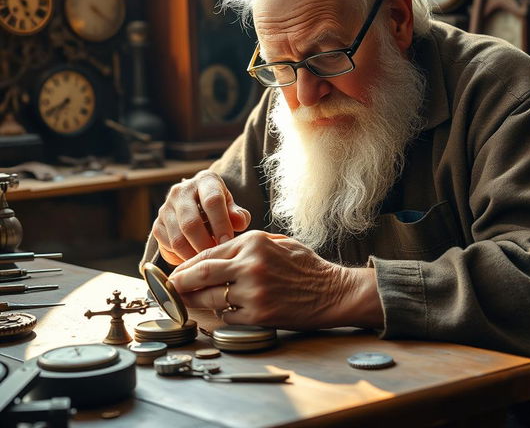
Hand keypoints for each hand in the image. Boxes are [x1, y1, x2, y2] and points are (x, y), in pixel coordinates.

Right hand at [151, 169, 250, 264]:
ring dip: (193, 256)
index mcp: (204, 181)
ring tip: (207, 261)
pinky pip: (167, 248)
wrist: (198, 203)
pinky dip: (181, 258)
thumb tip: (239, 223)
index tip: (228, 242)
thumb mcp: (231, 206)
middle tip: (217, 257)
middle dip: (205, 245)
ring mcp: (166, 208)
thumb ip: (238, 214)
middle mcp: (181, 191)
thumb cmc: (219, 207)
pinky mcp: (157, 225)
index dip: (221, 224)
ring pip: (177, 239)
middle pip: (190, 223)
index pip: (212, 201)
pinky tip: (194, 260)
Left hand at [168, 231, 382, 329]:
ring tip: (188, 303)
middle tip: (168, 290)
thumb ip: (247, 245)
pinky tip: (222, 312)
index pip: (208, 254)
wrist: (332, 291)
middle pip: (201, 274)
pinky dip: (221, 315)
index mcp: (254, 241)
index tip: (175, 274)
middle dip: (179, 283)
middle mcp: (251, 264)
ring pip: (211, 298)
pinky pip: (227, 316)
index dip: (187, 266)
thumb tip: (215, 254)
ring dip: (196, 302)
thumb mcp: (277, 242)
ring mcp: (254, 291)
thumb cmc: (305, 266)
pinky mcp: (259, 314)